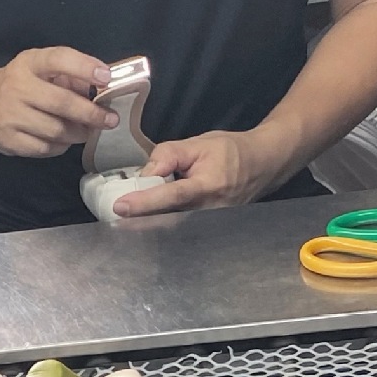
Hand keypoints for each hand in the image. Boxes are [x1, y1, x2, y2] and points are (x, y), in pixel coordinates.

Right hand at [0, 48, 116, 158]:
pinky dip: (61, 146)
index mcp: (29, 63)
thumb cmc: (24, 82)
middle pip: (60, 103)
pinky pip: (43, 148)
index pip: (59, 59)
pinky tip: (65, 140)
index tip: (106, 77)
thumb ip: (71, 75)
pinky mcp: (7, 140)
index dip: (84, 67)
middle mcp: (16, 87)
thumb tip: (100, 89)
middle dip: (90, 114)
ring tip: (87, 132)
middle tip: (109, 120)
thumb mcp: (43, 68)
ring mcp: (9, 116)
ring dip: (78, 133)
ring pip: (55, 130)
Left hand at [109, 128, 287, 216]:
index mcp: (209, 186)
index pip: (172, 196)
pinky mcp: (206, 231)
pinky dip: (159, 228)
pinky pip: (178, 232)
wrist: (263, 164)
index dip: (145, 202)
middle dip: (139, 221)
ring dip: (146, 227)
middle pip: (166, 220)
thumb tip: (144, 173)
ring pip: (171, 229)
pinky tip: (143, 224)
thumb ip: (168, 155)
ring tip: (125, 222)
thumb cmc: (231, 151)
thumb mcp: (199, 144)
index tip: (120, 206)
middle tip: (113, 220)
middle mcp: (210, 211)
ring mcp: (209, 226)